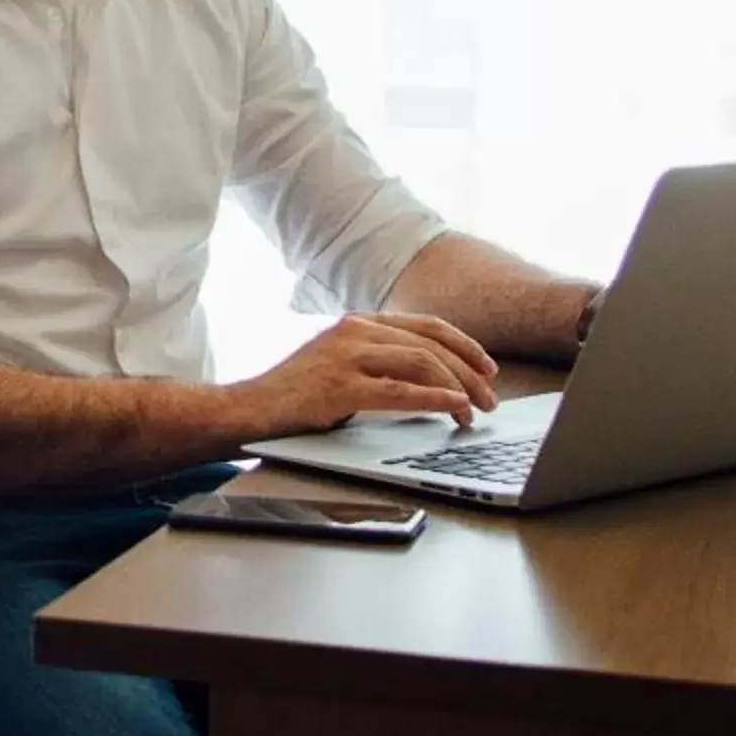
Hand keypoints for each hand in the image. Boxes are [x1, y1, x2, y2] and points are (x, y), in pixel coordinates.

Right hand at [226, 311, 500, 437]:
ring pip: (422, 363)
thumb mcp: (339, 365)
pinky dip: (436, 399)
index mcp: (356, 323)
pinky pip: (402, 391)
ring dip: (458, 389)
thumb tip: (432, 377)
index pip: (425, 325)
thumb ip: (376, 361)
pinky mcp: (339, 388)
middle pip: (431, 344)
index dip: (463, 345)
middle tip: (489, 399)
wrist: (246, 411)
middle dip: (469, 372)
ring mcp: (345, 357)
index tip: (487, 368)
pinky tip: (454, 408)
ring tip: (474, 412)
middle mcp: (353, 331)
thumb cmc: (293, 397)